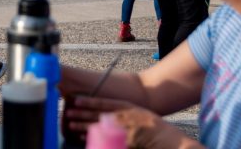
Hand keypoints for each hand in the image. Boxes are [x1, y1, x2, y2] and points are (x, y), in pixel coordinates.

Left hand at [65, 96, 198, 148]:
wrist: (172, 142)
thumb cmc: (157, 130)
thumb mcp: (141, 116)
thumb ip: (124, 115)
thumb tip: (106, 116)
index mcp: (130, 108)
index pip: (106, 102)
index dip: (90, 101)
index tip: (77, 99)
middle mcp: (127, 116)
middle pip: (100, 113)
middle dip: (83, 113)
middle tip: (68, 111)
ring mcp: (127, 130)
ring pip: (100, 127)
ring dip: (84, 126)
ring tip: (71, 125)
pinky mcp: (128, 142)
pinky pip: (107, 141)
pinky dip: (95, 141)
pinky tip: (84, 140)